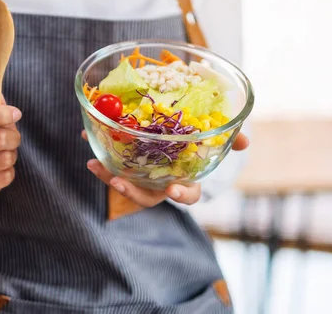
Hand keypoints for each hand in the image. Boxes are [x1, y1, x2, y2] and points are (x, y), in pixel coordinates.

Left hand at [82, 131, 248, 206]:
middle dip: (131, 193)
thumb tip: (245, 141)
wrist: (176, 136)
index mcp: (185, 181)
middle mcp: (161, 184)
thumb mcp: (214, 141)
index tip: (173, 189)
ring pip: (125, 183)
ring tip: (93, 164)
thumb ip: (229, 141)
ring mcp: (143, 178)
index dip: (181, 194)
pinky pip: (112, 164)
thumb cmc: (197, 144)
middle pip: (146, 196)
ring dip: (107, 175)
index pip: (187, 195)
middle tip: (117, 182)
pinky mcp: (127, 165)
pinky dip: (99, 153)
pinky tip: (85, 135)